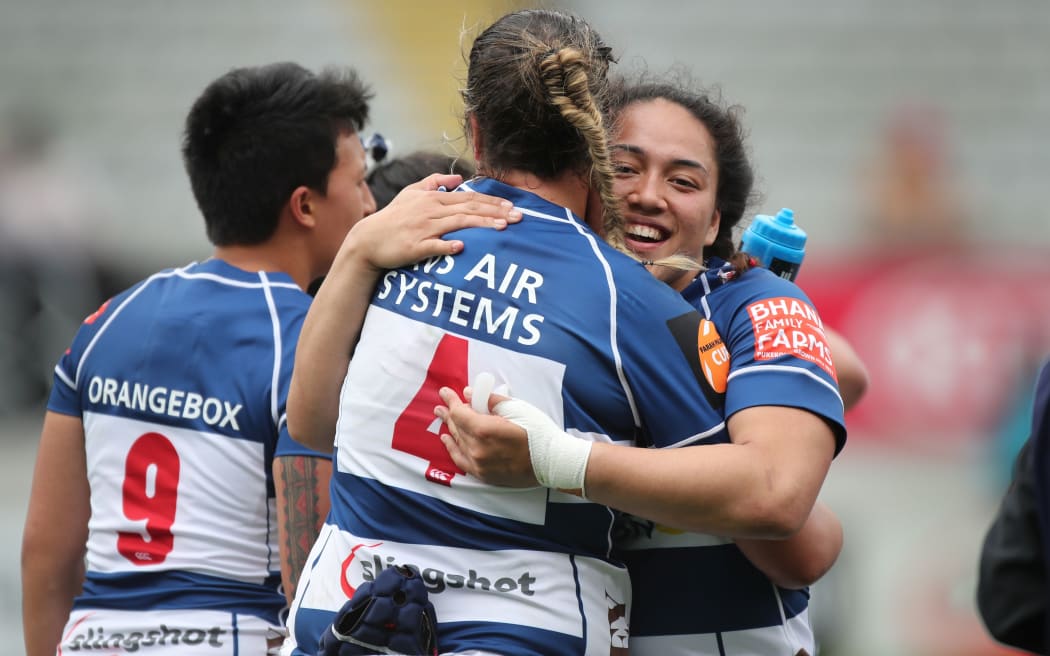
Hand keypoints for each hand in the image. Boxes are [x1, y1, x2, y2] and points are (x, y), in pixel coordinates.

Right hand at [349, 173, 520, 270]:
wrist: (369, 240)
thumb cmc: (393, 217)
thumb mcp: (411, 193)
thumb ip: (434, 183)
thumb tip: (457, 179)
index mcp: (433, 199)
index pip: (468, 198)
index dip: (491, 202)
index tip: (511, 206)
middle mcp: (431, 211)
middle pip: (469, 209)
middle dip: (495, 212)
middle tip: (518, 217)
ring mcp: (423, 229)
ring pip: (457, 224)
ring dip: (481, 225)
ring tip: (502, 228)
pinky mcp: (415, 247)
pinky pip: (433, 246)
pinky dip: (447, 246)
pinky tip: (462, 247)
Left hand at [435, 386, 539, 487]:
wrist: (553, 462)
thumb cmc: (539, 433)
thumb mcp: (518, 408)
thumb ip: (491, 401)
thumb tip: (470, 395)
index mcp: (485, 430)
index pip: (459, 413)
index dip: (451, 401)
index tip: (445, 392)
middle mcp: (478, 449)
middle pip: (457, 427)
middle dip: (449, 413)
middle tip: (441, 404)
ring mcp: (479, 464)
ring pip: (458, 442)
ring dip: (449, 428)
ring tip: (443, 417)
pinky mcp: (484, 475)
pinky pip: (461, 460)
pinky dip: (452, 448)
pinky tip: (447, 439)